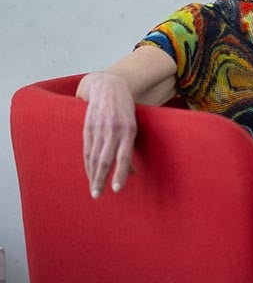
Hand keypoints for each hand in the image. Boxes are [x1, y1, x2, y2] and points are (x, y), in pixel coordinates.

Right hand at [79, 72, 138, 198]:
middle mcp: (113, 129)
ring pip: (94, 156)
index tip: (116, 190)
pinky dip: (88, 164)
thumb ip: (131, 147)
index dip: (120, 173)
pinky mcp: (87, 127)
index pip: (123, 156)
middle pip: (105, 159)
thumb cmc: (126, 111)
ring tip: (94, 190)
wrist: (108, 87)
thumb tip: (133, 172)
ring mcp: (98, 128)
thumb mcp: (134, 126)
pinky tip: (89, 174)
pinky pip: (86, 149)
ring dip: (93, 175)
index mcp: (128, 129)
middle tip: (98, 195)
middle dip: (101, 179)